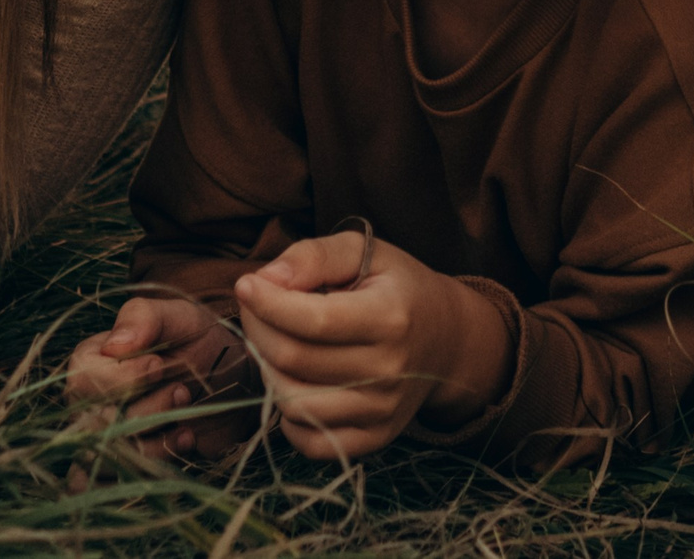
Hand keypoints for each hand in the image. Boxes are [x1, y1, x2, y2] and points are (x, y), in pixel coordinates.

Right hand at [66, 295, 253, 461]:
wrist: (233, 382)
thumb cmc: (200, 342)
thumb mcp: (179, 317)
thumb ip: (144, 318)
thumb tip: (114, 346)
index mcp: (90, 360)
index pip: (83, 379)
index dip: (125, 378)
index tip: (161, 364)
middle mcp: (87, 402)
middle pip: (95, 421)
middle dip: (148, 408)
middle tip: (183, 391)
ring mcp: (102, 438)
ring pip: (106, 456)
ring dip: (155, 438)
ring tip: (187, 414)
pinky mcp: (124, 467)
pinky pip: (111, 485)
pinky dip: (153, 465)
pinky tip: (186, 440)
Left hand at [233, 234, 512, 461]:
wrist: (446, 339)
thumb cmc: (397, 288)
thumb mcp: (363, 251)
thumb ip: (313, 256)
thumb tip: (265, 280)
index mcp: (391, 318)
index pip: (312, 321)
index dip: (267, 303)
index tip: (247, 284)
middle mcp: (390, 371)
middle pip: (293, 360)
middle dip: (258, 329)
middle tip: (255, 307)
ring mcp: (382, 412)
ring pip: (294, 403)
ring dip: (267, 370)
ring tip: (275, 341)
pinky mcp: (374, 439)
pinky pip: (310, 442)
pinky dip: (288, 416)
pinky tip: (293, 382)